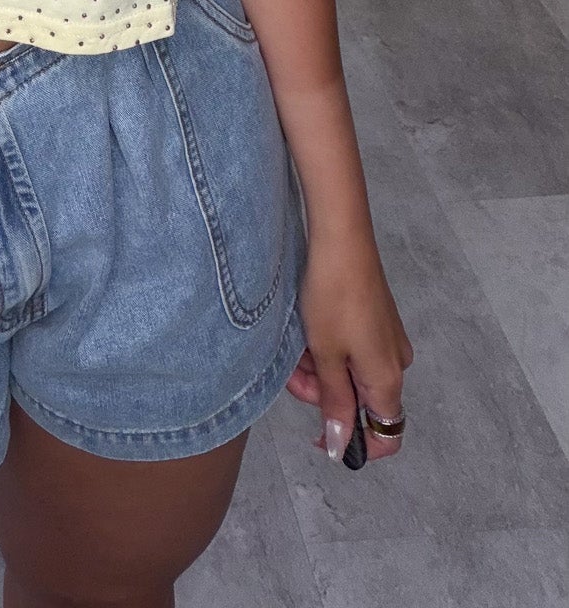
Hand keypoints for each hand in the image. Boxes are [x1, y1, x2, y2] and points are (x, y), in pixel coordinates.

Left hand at [286, 231, 414, 462]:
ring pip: (350, 375)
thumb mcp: (327, 356)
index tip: (319, 433)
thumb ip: (335, 404)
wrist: (342, 239)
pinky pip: (351, 351)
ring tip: (293, 347)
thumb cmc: (333, 298)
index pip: (386, 436)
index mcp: (388, 380)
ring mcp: (386, 340)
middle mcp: (394, 364)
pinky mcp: (375, 320)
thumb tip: (341, 447)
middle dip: (322, 395)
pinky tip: (305, 333)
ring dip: (319, 370)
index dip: (355, 444)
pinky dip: (327, 350)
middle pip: (360, 403)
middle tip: (292, 373)